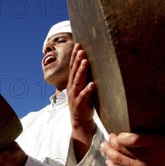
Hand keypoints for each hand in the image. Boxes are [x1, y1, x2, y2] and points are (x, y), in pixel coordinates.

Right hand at [67, 43, 95, 160]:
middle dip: (77, 60)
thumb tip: (90, 62)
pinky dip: (88, 90)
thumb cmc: (83, 101)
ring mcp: (75, 95)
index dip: (75, 56)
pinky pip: (84, 96)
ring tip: (85, 62)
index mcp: (73, 82)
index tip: (78, 45)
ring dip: (81, 71)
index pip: (73, 66)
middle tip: (81, 49)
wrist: (80, 120)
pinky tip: (92, 84)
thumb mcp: (82, 87)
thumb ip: (84, 76)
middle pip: (74, 71)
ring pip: (78, 81)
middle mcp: (72, 87)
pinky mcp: (80, 103)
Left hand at [101, 132, 164, 165]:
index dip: (120, 135)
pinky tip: (108, 161)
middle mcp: (146, 157)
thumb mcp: (160, 137)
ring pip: (118, 159)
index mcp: (153, 143)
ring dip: (108, 152)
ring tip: (104, 146)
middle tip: (109, 137)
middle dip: (111, 141)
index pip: (131, 138)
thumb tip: (125, 133)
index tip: (117, 133)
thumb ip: (143, 136)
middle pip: (121, 148)